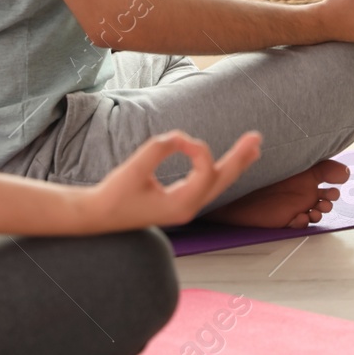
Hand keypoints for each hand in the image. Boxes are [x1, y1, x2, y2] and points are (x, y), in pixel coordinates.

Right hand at [79, 130, 261, 230]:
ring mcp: (184, 207)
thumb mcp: (134, 168)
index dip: (196, 148)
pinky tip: (226, 163)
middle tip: (256, 138)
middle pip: (222, 180)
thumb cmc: (113, 195)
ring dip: (234, 164)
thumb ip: (159, 148)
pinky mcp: (177, 203)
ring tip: (252, 148)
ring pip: (217, 184)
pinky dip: (218, 172)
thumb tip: (179, 137)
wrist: (97, 217)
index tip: (177, 139)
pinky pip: (205, 186)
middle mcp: (188, 208)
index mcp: (180, 205)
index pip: (205, 171)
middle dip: (240, 158)